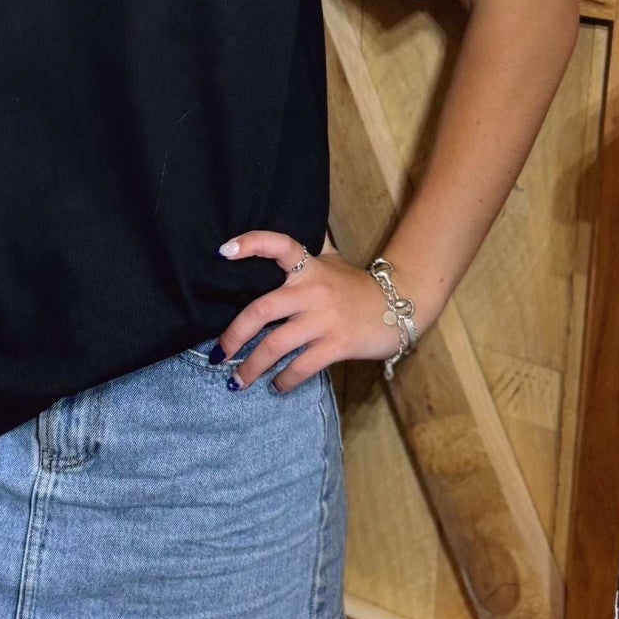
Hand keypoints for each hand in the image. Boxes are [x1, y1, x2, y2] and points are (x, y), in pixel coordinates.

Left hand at [214, 229, 403, 389]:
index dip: (251, 244)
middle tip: (218, 355)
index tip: (222, 252)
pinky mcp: (338, 344)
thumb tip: (282, 233)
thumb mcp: (332, 260)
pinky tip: (276, 386)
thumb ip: (308, 248)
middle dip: (233, 335)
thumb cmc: (357, 286)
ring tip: (237, 381)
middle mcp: (313, 290)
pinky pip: (302, 366)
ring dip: (252, 366)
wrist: (400, 305)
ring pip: (276, 344)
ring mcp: (325, 319)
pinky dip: (285, 380)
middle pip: (262, 309)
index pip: (279, 245)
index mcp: (309, 266)